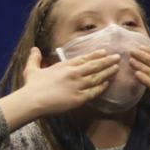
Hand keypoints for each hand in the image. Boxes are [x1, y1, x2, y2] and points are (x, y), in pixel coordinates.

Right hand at [0, 46, 121, 128]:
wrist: (33, 100)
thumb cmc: (31, 86)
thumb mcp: (32, 69)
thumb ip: (35, 58)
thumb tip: (34, 49)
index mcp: (65, 65)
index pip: (84, 58)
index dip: (95, 54)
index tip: (104, 51)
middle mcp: (74, 73)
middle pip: (95, 65)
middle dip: (107, 61)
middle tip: (118, 57)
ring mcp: (78, 85)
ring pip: (97, 77)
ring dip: (108, 72)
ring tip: (117, 68)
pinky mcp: (79, 98)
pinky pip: (94, 92)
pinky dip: (102, 87)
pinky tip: (108, 83)